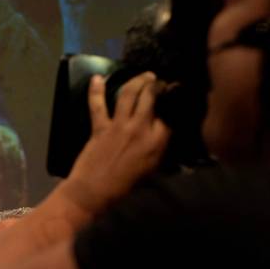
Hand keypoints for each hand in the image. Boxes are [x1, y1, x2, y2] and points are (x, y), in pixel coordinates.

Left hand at [62, 73, 170, 211]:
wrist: (95, 192)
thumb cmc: (126, 185)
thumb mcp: (153, 167)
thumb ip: (160, 147)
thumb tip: (165, 130)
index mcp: (158, 141)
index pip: (170, 113)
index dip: (173, 100)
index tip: (174, 93)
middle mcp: (141, 128)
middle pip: (152, 96)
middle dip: (156, 84)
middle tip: (158, 80)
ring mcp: (120, 126)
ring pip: (129, 94)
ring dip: (137, 80)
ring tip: (144, 75)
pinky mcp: (100, 126)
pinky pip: (97, 104)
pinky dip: (96, 90)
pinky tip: (97, 78)